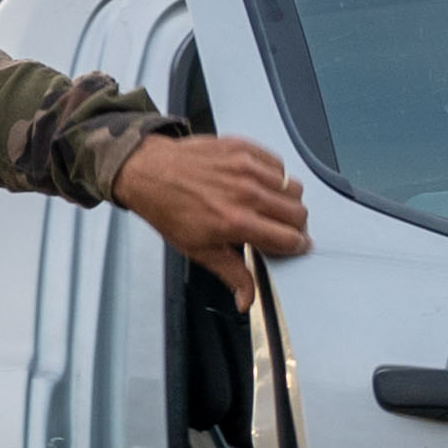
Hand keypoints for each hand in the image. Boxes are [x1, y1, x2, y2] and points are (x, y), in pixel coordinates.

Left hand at [113, 132, 313, 291]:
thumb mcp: (198, 249)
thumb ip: (232, 273)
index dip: (297, 245)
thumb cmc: (169, 209)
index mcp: (236, 222)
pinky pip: (278, 163)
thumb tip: (247, 299)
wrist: (149, 173)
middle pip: (298, 212)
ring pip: (293, 187)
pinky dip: (275, 175)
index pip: (289, 238)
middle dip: (295, 225)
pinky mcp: (244, 148)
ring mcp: (247, 167)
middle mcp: (246, 193)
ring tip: (269, 205)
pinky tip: (259, 183)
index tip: (296, 245)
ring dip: (287, 199)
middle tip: (282, 227)